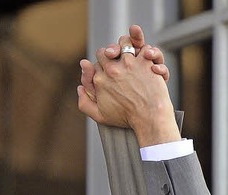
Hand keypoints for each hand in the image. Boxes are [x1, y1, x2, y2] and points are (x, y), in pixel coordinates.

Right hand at [78, 25, 180, 145]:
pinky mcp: (144, 61)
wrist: (148, 119)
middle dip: (110, 54)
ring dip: (126, 46)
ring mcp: (128, 63)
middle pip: (105, 51)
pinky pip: (144, 47)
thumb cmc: (126, 118)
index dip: (101, 67)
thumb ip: (85, 104)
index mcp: (99, 80)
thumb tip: (79, 88)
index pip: (95, 64)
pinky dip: (147, 51)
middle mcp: (111, 69)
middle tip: (118, 60)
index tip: (108, 72)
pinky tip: (146, 58)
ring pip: (123, 42)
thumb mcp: (100, 116)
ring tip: (131, 53)